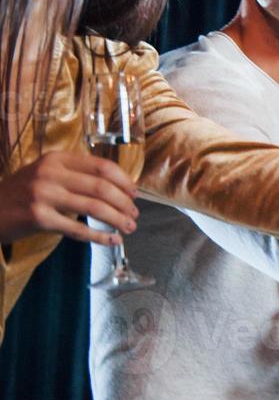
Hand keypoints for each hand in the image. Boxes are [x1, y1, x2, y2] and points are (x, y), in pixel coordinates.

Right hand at [0, 151, 138, 245]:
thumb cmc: (23, 192)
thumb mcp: (46, 172)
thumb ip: (75, 174)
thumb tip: (118, 186)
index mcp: (57, 159)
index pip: (102, 166)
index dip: (124, 181)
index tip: (135, 193)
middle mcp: (50, 174)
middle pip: (102, 187)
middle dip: (124, 203)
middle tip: (134, 214)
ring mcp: (43, 195)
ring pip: (94, 208)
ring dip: (117, 219)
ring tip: (129, 227)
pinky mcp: (38, 218)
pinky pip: (78, 229)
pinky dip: (100, 236)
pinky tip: (112, 240)